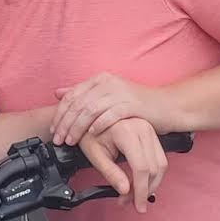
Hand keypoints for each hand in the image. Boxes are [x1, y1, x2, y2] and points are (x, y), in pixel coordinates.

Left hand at [51, 73, 173, 145]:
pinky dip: (99, 124)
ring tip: (71, 141)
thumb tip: (57, 92)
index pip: (72, 95)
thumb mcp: (107, 96)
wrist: (166, 106)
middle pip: (78, 102)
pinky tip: (92, 134)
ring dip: (78, 126)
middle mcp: (107, 83)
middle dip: (65, 123)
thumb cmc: (135, 105)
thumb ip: (83, 94)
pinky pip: (110, 114)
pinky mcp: (131, 104)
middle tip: (58, 139)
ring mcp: (119, 92)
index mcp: (99, 80)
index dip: (60, 113)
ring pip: (91, 109)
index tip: (53, 129)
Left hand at [79, 118, 167, 213]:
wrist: (90, 117)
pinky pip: (159, 157)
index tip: (137, 205)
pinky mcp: (150, 131)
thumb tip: (126, 191)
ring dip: (151, 184)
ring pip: (160, 164)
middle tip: (130, 201)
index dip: (140, 190)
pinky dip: (152, 173)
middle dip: (144, 190)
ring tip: (135, 194)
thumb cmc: (89, 133)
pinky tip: (140, 182)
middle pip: (153, 168)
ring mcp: (148, 128)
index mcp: (126, 131)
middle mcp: (141, 127)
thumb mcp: (94, 154)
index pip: (141, 168)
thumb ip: (110, 173)